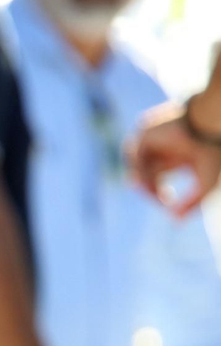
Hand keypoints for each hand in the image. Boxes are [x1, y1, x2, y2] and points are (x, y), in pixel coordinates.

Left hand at [127, 100, 220, 217]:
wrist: (214, 124)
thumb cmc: (215, 153)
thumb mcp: (206, 184)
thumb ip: (192, 205)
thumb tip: (174, 221)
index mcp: (176, 155)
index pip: (154, 179)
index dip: (157, 194)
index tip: (167, 202)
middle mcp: (162, 146)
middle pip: (142, 174)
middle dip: (148, 190)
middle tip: (161, 199)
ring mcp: (152, 137)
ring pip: (136, 165)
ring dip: (145, 181)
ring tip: (159, 189)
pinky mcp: (145, 130)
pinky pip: (133, 154)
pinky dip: (141, 168)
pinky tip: (152, 175)